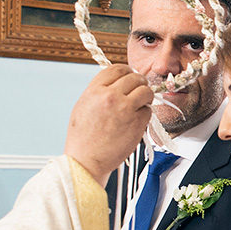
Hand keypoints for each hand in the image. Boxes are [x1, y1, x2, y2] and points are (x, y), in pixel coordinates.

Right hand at [65, 64, 152, 185]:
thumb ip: (99, 91)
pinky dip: (145, 114)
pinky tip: (136, 121)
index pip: (117, 68)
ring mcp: (125, 109)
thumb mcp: (83, 106)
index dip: (126, 71)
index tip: (130, 76)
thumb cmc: (82, 137)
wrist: (86, 160)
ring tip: (141, 104)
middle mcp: (110, 96)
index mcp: (95, 90)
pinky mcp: (136, 123)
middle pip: (134, 77)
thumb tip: (116, 83)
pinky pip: (148, 111)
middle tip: (139, 90)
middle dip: (139, 83)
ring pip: (146, 91)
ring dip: (146, 96)